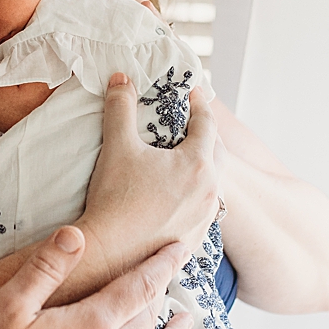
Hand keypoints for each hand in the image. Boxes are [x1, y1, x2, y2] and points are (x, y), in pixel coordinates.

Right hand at [0, 227, 193, 328]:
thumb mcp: (9, 306)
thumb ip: (46, 268)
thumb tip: (76, 233)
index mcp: (93, 325)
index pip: (141, 286)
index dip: (163, 264)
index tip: (179, 248)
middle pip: (150, 317)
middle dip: (163, 292)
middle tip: (171, 275)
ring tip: (186, 321)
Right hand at [80, 73, 221, 273]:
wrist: (110, 251)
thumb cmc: (115, 196)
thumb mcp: (118, 145)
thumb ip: (120, 107)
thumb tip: (120, 78)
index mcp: (198, 164)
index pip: (207, 124)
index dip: (200, 105)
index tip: (193, 94)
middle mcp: (209, 191)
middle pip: (217, 154)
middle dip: (206, 136)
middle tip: (193, 124)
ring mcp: (204, 218)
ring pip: (212, 185)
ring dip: (203, 169)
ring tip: (187, 161)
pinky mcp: (194, 239)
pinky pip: (202, 211)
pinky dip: (195, 197)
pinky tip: (181, 198)